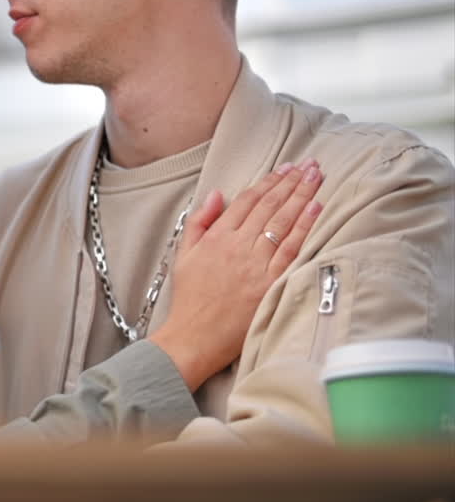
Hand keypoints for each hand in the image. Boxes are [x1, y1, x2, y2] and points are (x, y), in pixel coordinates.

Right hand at [149, 159, 323, 389]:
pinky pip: (291, 248)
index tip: (286, 169)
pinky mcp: (270, 282)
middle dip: (291, 182)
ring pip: (282, 221)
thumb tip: (216, 194)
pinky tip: (315, 207)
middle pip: (269, 206)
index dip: (268, 181)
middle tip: (310, 165)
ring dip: (302, 196)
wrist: (195, 336)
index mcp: (216, 237)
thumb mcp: (183, 255)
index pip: (247, 200)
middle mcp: (237, 245)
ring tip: (318, 177)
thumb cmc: (189, 299)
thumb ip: (199, 222)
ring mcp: (255, 264)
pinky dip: (304, 226)